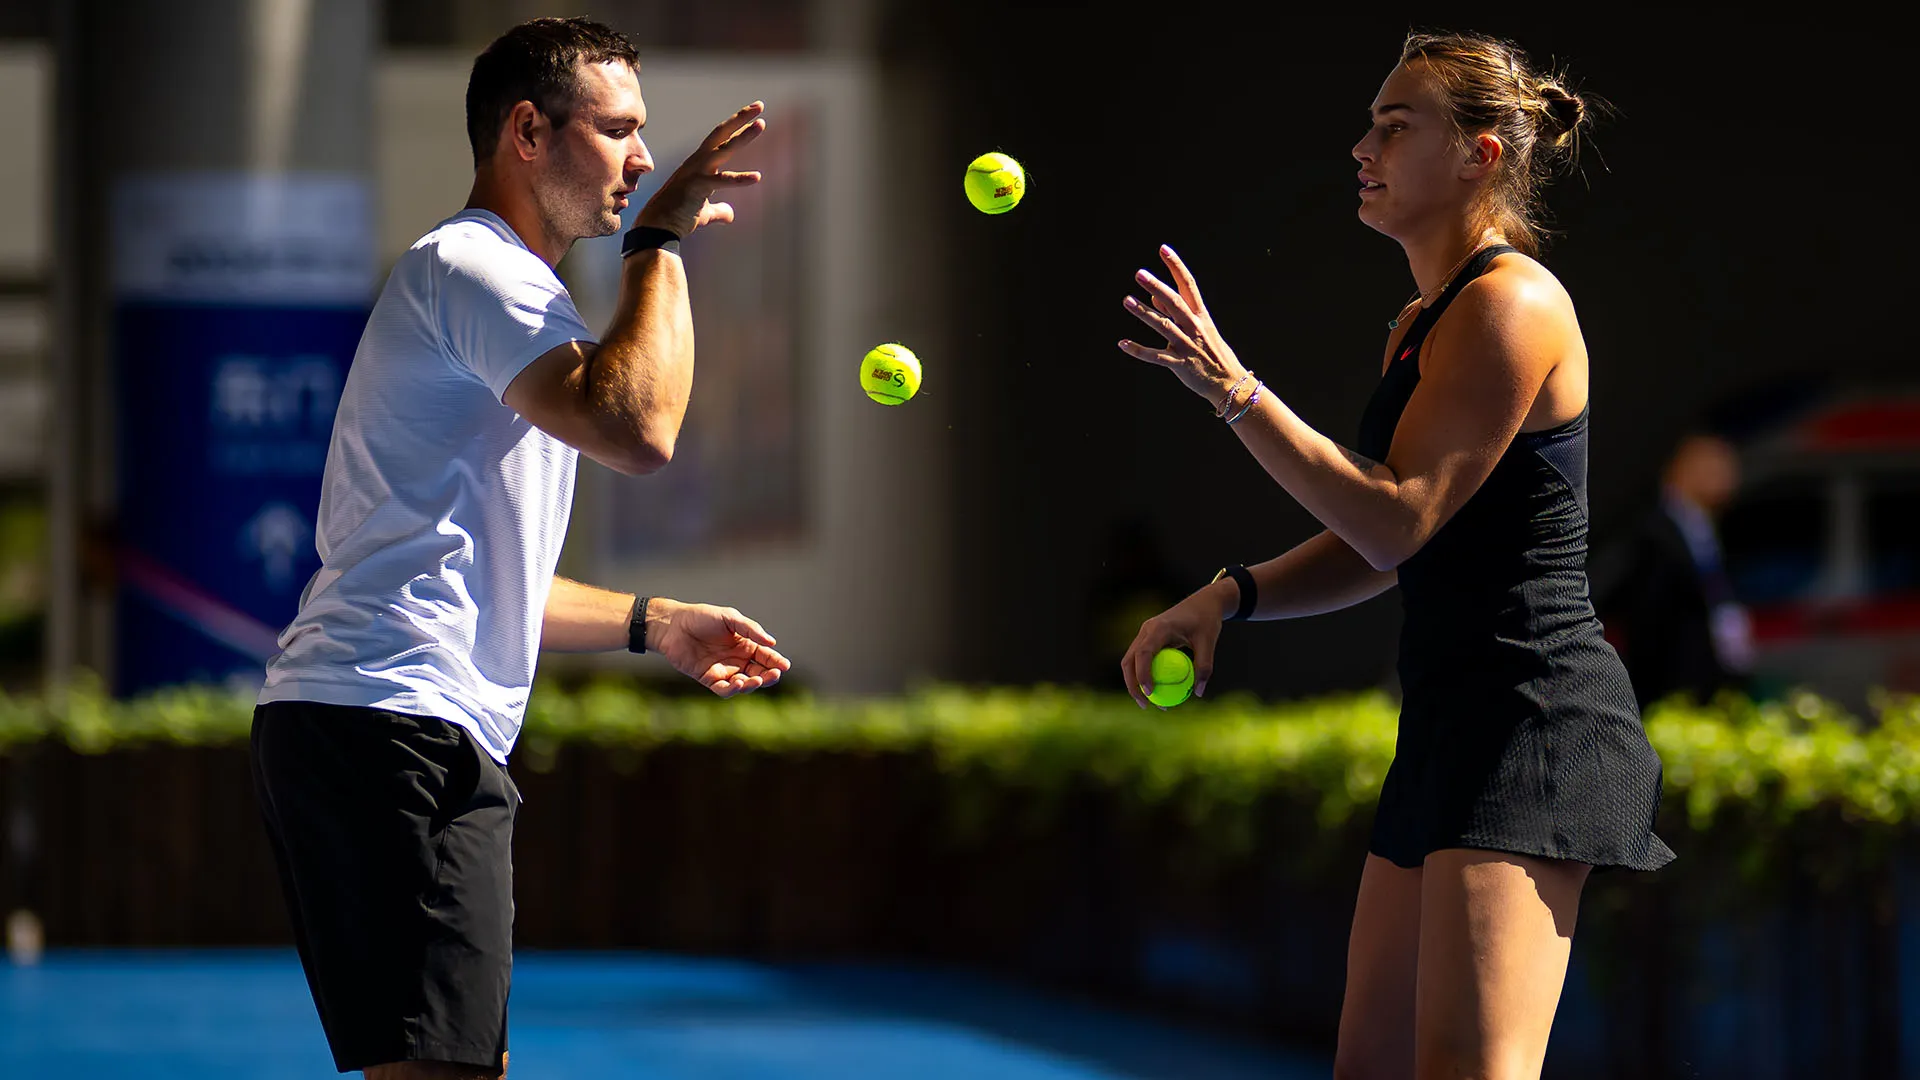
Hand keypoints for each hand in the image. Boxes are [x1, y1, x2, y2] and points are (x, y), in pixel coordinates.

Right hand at [635, 101, 766, 237]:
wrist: (657, 229)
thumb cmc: (678, 218)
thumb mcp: (704, 213)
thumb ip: (719, 210)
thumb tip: (731, 214)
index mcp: (699, 164)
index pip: (720, 139)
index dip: (737, 126)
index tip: (754, 116)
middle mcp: (697, 163)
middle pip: (721, 134)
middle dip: (740, 118)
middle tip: (759, 105)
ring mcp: (696, 173)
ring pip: (722, 149)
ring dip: (742, 137)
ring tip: (761, 124)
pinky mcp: (696, 187)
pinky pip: (721, 181)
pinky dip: (739, 179)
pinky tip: (757, 177)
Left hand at [648, 598, 791, 696]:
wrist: (674, 625)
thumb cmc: (702, 618)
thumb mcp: (730, 618)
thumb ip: (751, 630)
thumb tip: (772, 642)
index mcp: (745, 645)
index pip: (765, 656)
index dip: (775, 662)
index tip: (784, 665)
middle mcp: (737, 660)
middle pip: (758, 673)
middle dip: (768, 676)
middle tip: (774, 674)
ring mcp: (723, 671)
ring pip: (743, 684)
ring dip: (751, 684)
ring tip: (755, 679)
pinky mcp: (708, 679)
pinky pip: (723, 689)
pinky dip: (732, 690)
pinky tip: (737, 684)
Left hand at [1118, 245, 1247, 407]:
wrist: (1228, 382)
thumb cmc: (1212, 352)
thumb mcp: (1199, 327)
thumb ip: (1174, 312)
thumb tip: (1153, 296)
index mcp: (1200, 314)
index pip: (1188, 284)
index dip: (1176, 266)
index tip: (1163, 249)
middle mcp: (1194, 326)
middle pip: (1174, 302)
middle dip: (1157, 286)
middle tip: (1139, 274)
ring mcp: (1187, 345)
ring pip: (1163, 326)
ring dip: (1144, 313)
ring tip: (1127, 300)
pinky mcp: (1180, 364)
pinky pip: (1156, 356)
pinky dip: (1139, 350)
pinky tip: (1122, 343)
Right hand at [1120, 586, 1227, 709]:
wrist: (1203, 602)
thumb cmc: (1206, 620)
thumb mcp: (1209, 642)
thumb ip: (1204, 666)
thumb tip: (1198, 692)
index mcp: (1159, 628)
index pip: (1144, 653)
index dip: (1143, 674)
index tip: (1151, 694)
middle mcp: (1146, 630)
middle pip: (1129, 661)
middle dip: (1132, 685)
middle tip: (1146, 705)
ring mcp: (1145, 634)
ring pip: (1131, 661)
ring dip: (1135, 682)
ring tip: (1149, 703)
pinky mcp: (1148, 639)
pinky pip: (1141, 660)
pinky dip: (1143, 675)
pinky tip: (1156, 691)